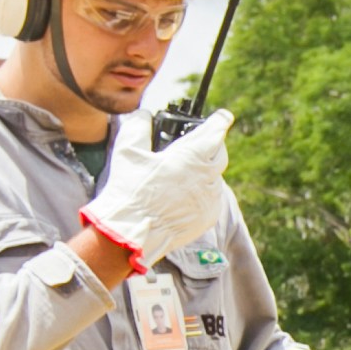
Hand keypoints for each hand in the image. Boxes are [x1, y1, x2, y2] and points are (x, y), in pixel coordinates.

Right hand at [81, 112, 233, 268]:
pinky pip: (212, 198)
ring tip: (183, 171)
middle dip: (212, 144)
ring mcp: (210, 198)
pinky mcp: (208, 217)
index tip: (223, 116)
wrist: (131, 233)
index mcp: (192, 156)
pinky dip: (202, 192)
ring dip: (204, 170)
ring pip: (215, 177)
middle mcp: (207, 176)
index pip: (215, 131)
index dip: (220, 121)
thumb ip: (138, 127)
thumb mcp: (127, 151)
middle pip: (220, 153)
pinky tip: (183, 193)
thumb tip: (143, 115)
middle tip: (199, 142)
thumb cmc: (129, 190)